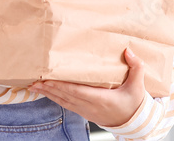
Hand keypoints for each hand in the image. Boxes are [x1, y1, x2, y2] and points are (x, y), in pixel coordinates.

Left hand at [29, 47, 147, 127]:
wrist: (133, 122)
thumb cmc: (134, 103)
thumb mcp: (139, 85)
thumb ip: (136, 66)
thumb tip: (128, 50)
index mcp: (102, 99)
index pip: (78, 91)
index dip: (62, 86)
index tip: (49, 79)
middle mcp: (90, 106)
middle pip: (66, 96)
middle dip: (49, 88)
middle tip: (35, 80)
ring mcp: (86, 110)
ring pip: (63, 102)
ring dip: (48, 94)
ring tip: (35, 86)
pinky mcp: (84, 112)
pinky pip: (66, 105)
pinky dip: (54, 98)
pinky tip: (46, 93)